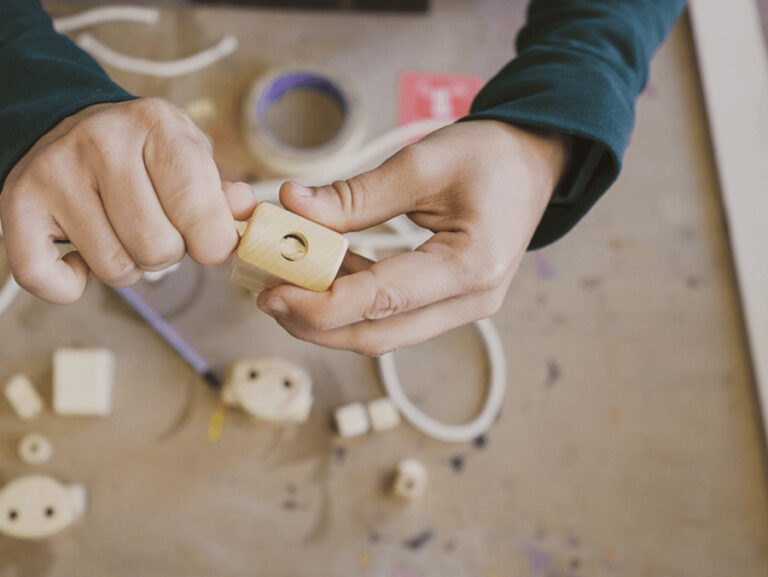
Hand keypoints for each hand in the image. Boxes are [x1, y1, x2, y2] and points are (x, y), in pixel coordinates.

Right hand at [0, 98, 255, 303]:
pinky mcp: (18, 204)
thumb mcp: (186, 152)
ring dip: (123, 266)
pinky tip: (76, 257)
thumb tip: (245, 213)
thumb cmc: (138, 151)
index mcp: (156, 124)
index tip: (204, 240)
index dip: (211, 244)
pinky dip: (69, 285)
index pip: (200, 213)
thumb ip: (219, 190)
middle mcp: (102, 141)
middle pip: (157, 249)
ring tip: (115, 232)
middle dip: (165, 254)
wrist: (57, 122)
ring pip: (113, 268)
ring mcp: (55, 172)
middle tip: (151, 229)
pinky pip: (48, 281)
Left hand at [256, 120, 569, 355]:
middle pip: (377, 335)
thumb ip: (355, 195)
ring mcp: (462, 309)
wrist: (536, 161)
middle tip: (266, 295)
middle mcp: (471, 302)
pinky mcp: (448, 304)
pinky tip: (318, 274)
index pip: (382, 302)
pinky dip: (350, 302)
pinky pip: (391, 316)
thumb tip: (291, 207)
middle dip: (314, 323)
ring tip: (283, 283)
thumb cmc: (491, 156)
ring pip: (381, 332)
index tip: (271, 293)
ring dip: (328, 315)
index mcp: (471, 267)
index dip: (319, 305)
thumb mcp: (422, 164)